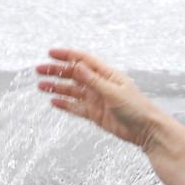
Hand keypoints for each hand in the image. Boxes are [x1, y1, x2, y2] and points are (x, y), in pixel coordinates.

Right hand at [36, 49, 168, 149]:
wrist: (146, 130)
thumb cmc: (136, 108)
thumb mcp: (113, 92)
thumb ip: (93, 80)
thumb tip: (77, 66)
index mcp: (106, 74)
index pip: (83, 60)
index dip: (66, 55)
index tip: (51, 53)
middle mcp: (100, 84)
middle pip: (74, 74)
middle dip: (56, 71)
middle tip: (39, 70)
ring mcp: (96, 99)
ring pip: (72, 91)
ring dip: (57, 88)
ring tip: (41, 86)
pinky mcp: (95, 114)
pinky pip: (76, 107)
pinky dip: (65, 104)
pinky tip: (53, 102)